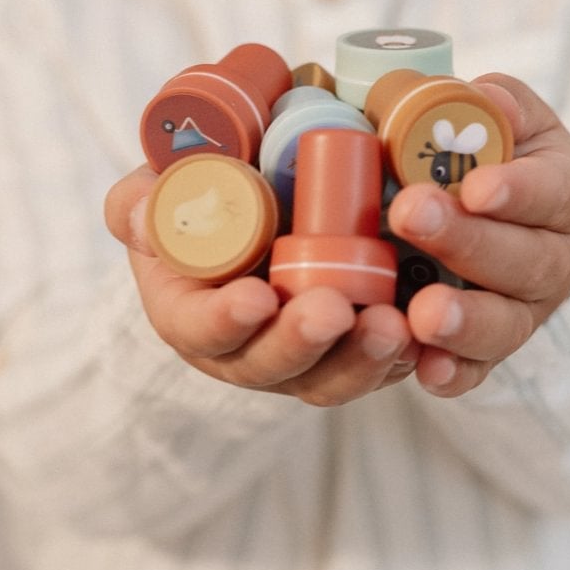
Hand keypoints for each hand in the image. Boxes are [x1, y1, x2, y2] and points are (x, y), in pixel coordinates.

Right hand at [103, 167, 420, 406]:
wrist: (262, 194)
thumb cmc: (200, 195)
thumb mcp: (156, 191)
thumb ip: (141, 201)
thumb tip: (146, 216)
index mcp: (189, 314)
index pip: (201, 331)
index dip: (225, 322)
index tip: (255, 298)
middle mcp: (244, 350)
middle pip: (273, 366)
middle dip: (305, 343)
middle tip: (337, 311)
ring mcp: (302, 359)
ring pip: (331, 378)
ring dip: (363, 359)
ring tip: (394, 325)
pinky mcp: (352, 352)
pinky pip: (379, 368)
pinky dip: (405, 357)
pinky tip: (428, 334)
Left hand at [385, 76, 569, 396]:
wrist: (488, 217)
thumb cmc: (491, 156)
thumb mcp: (504, 118)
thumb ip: (496, 105)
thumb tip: (485, 98)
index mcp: (567, 194)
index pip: (552, 193)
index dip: (517, 192)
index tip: (476, 186)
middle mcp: (557, 260)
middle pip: (525, 262)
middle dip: (469, 241)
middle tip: (411, 215)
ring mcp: (525, 312)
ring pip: (506, 325)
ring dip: (465, 320)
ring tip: (423, 313)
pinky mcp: (489, 351)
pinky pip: (477, 371)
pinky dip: (454, 374)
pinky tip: (426, 371)